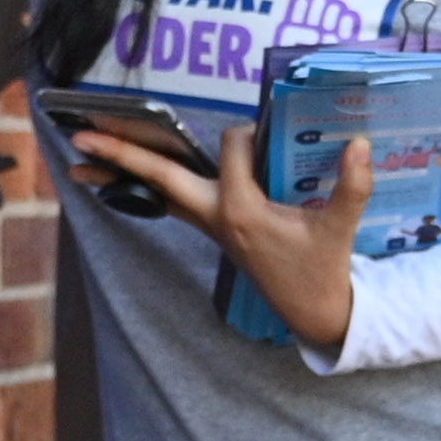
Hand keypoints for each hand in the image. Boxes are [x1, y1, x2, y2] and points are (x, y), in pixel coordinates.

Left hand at [68, 115, 379, 353]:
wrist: (312, 310)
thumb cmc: (322, 269)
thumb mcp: (340, 229)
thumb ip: (352, 187)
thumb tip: (361, 143)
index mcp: (243, 211)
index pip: (233, 149)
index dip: (250, 131)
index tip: (271, 130)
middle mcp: (217, 216)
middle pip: (159, 177)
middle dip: (121, 154)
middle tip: (79, 132)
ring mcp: (210, 224)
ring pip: (156, 190)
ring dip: (120, 171)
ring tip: (80, 155)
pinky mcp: (214, 227)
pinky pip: (170, 199)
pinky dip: (146, 183)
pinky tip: (123, 176)